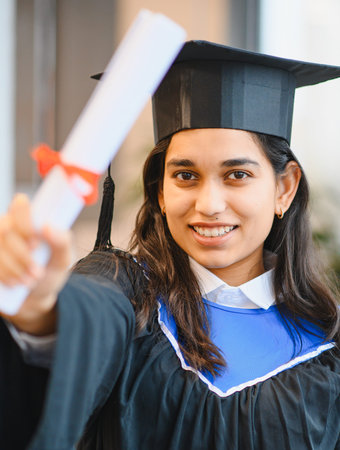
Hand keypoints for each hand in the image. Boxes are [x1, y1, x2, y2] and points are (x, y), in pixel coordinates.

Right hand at [0, 193, 72, 334]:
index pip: (20, 204)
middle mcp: (9, 224)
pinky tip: (16, 284)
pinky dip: (5, 276)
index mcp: (30, 218)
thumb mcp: (63, 258)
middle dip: (22, 256)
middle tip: (38, 272)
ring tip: (31, 280)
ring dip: (16, 269)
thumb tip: (47, 225)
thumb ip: (62, 241)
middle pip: (6, 229)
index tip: (36, 244)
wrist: (35, 295)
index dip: (25, 224)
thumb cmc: (50, 270)